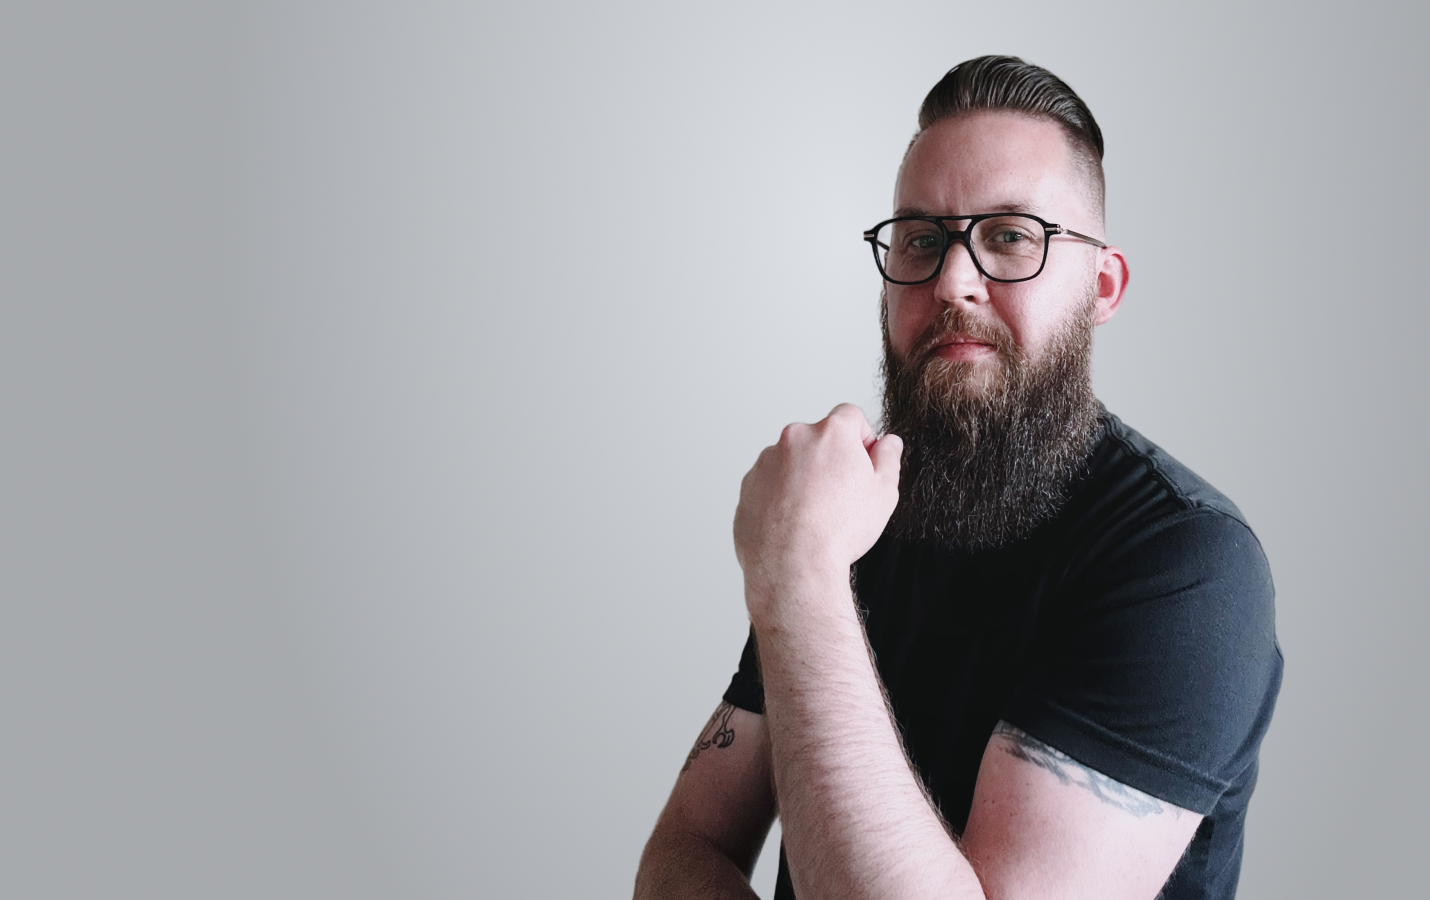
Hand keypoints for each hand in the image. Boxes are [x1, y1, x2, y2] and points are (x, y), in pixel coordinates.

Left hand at [733, 404, 902, 598]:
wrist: (794, 564)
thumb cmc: (839, 530)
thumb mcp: (884, 492)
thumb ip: (888, 457)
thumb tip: (888, 443)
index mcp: (830, 433)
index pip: (851, 417)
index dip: (862, 439)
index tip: (863, 462)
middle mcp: (794, 438)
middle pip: (818, 438)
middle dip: (831, 459)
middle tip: (841, 494)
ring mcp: (766, 461)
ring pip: (792, 461)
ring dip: (804, 476)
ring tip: (815, 514)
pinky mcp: (748, 485)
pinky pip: (770, 483)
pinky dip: (781, 495)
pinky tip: (794, 522)